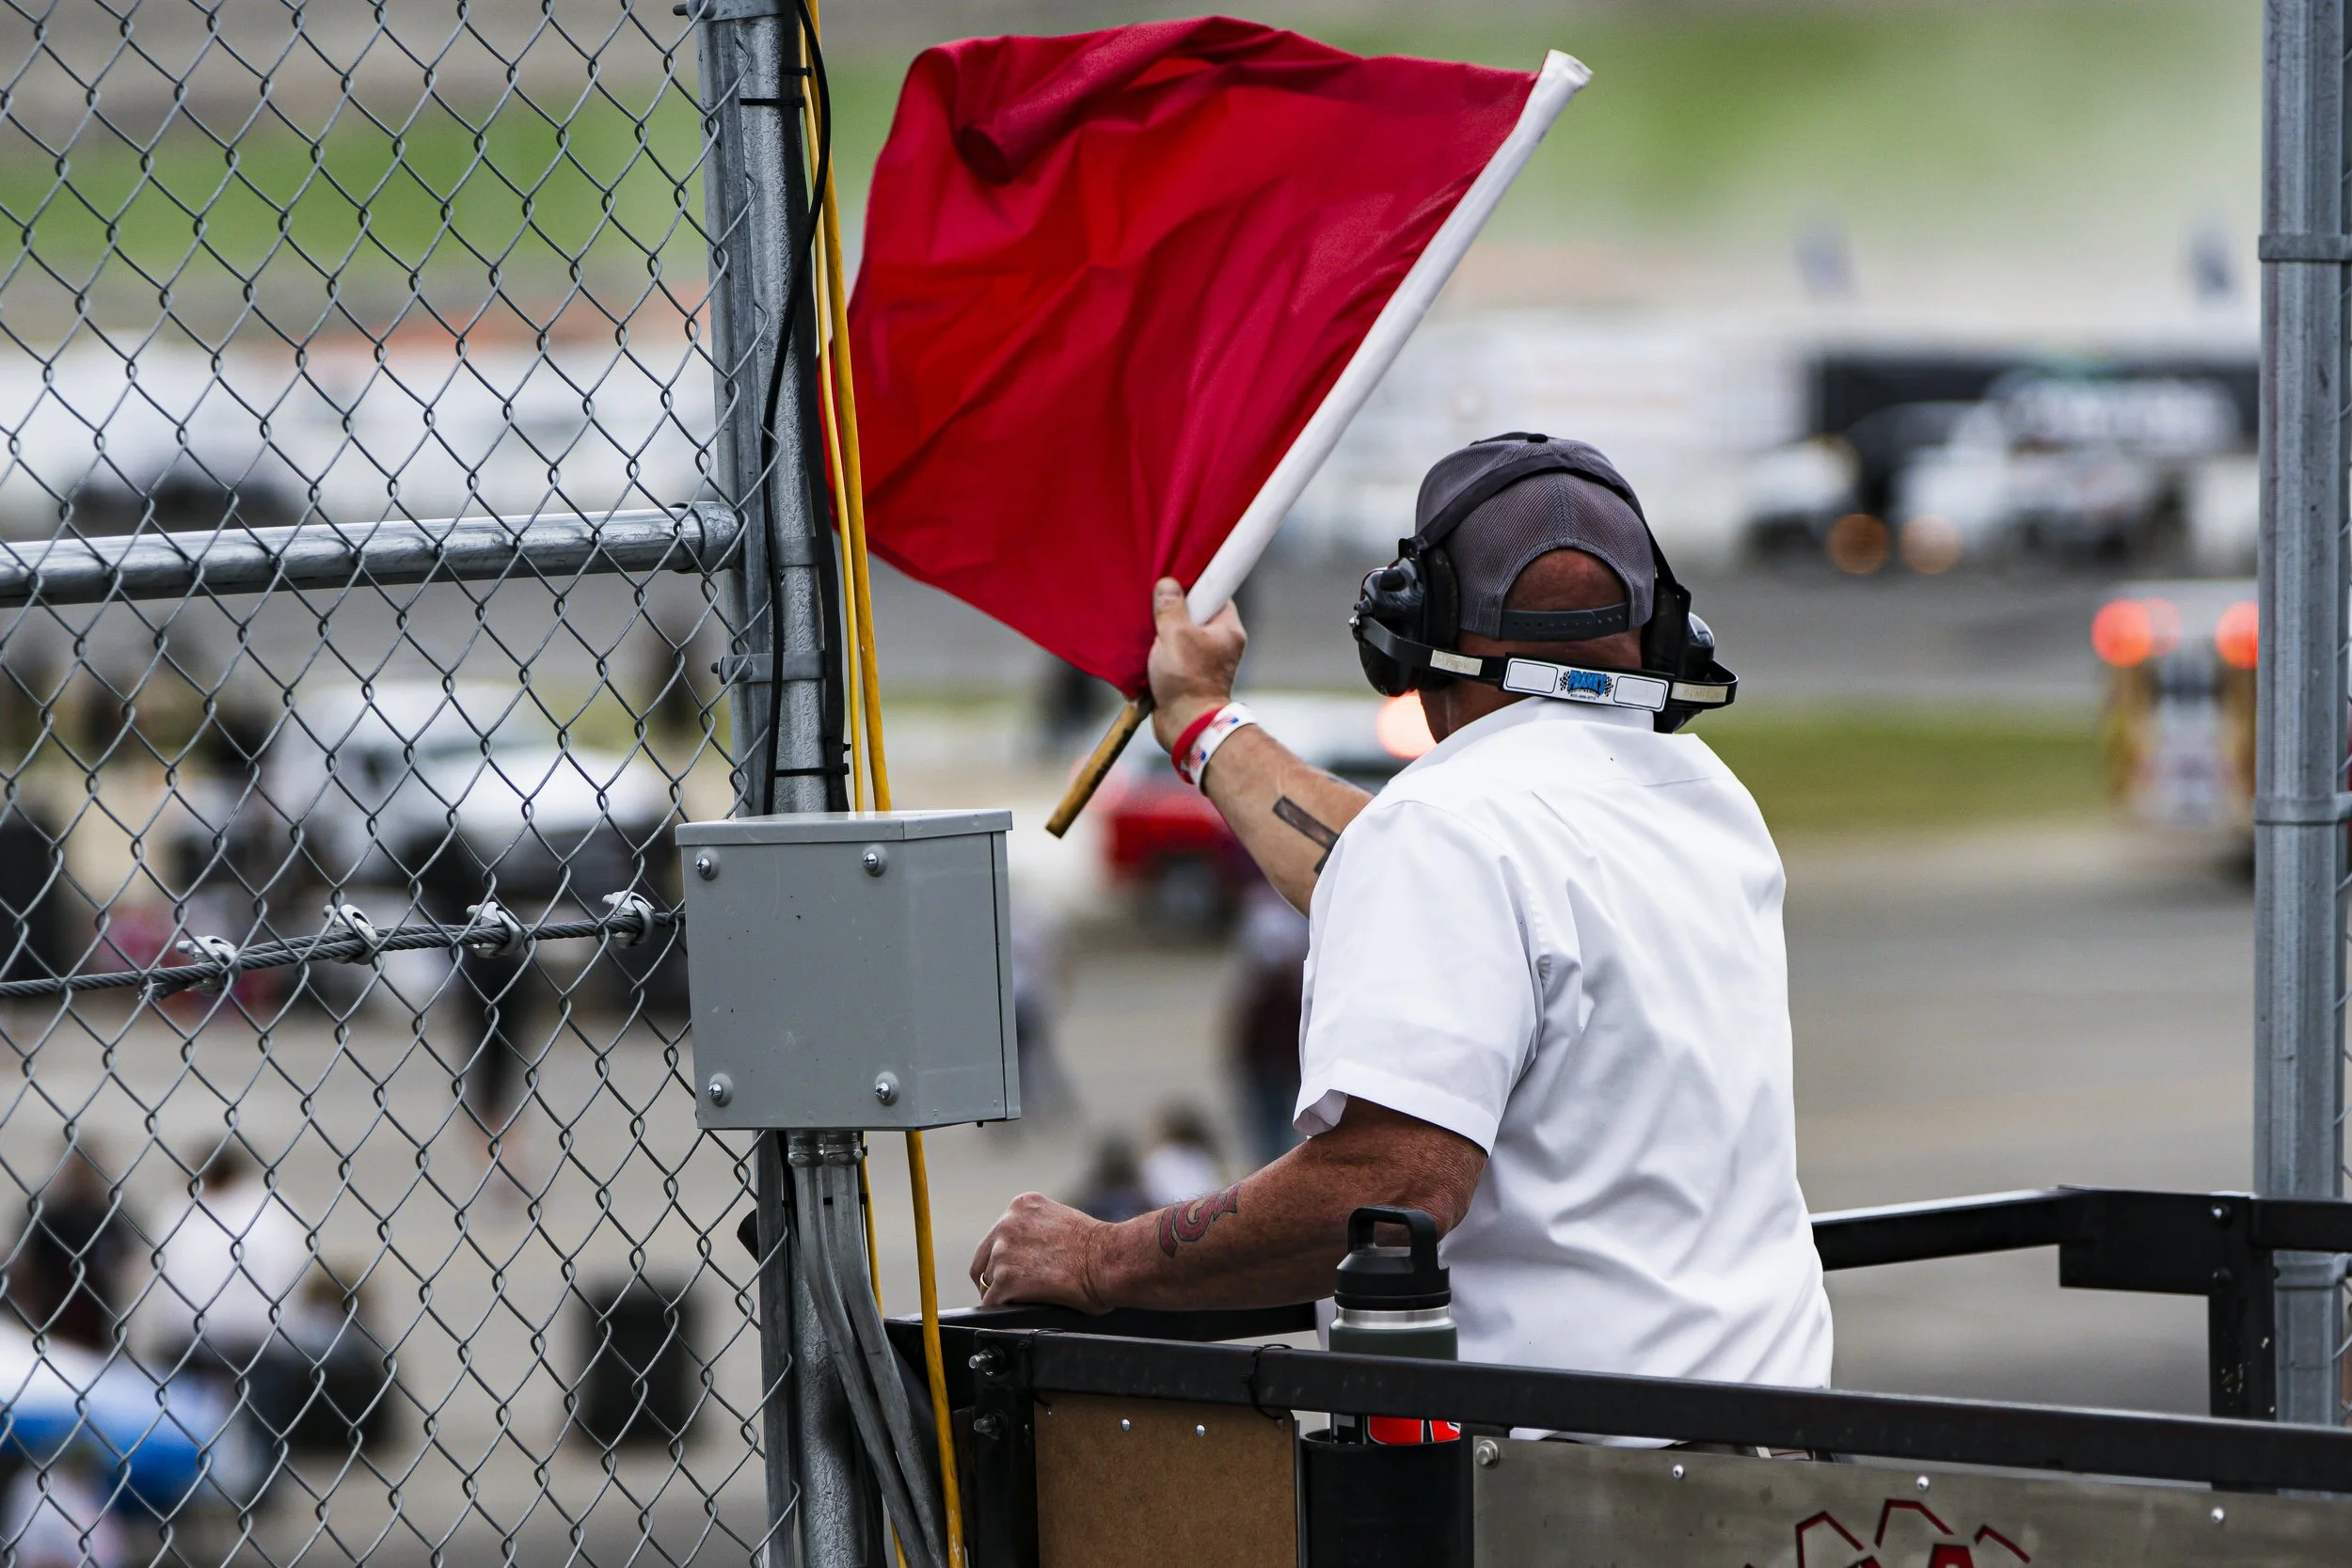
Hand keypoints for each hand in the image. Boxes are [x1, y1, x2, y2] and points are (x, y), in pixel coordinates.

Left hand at [969, 1192, 1109, 1309]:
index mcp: (1021, 1206)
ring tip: (1026, 1302)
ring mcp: (1003, 1252)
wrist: (1109, 1260)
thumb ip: (1037, 1231)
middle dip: (995, 1277)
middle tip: (1012, 1293)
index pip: (997, 1236)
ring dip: (1004, 1294)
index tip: (1015, 1270)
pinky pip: (992, 1303)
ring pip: (988, 1282)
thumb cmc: (1100, 1247)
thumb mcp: (1062, 1221)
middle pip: (984, 1258)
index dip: (1004, 1257)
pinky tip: (1020, 1313)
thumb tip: (1030, 1253)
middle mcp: (1006, 1224)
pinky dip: (1004, 1310)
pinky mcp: (1006, 1280)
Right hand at [1145, 577, 1245, 751]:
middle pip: (1195, 613)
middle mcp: (1220, 642)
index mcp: (1227, 628)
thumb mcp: (1176, 634)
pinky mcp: (1187, 674)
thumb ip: (1170, 606)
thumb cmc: (1187, 679)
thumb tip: (1167, 585)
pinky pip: (1172, 653)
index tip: (1175, 584)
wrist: (1185, 725)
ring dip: (1162, 632)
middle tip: (1155, 607)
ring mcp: (1204, 660)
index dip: (1195, 586)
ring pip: (1180, 633)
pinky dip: (1158, 651)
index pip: (1216, 593)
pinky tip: (1145, 649)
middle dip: (1172, 610)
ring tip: (1147, 630)